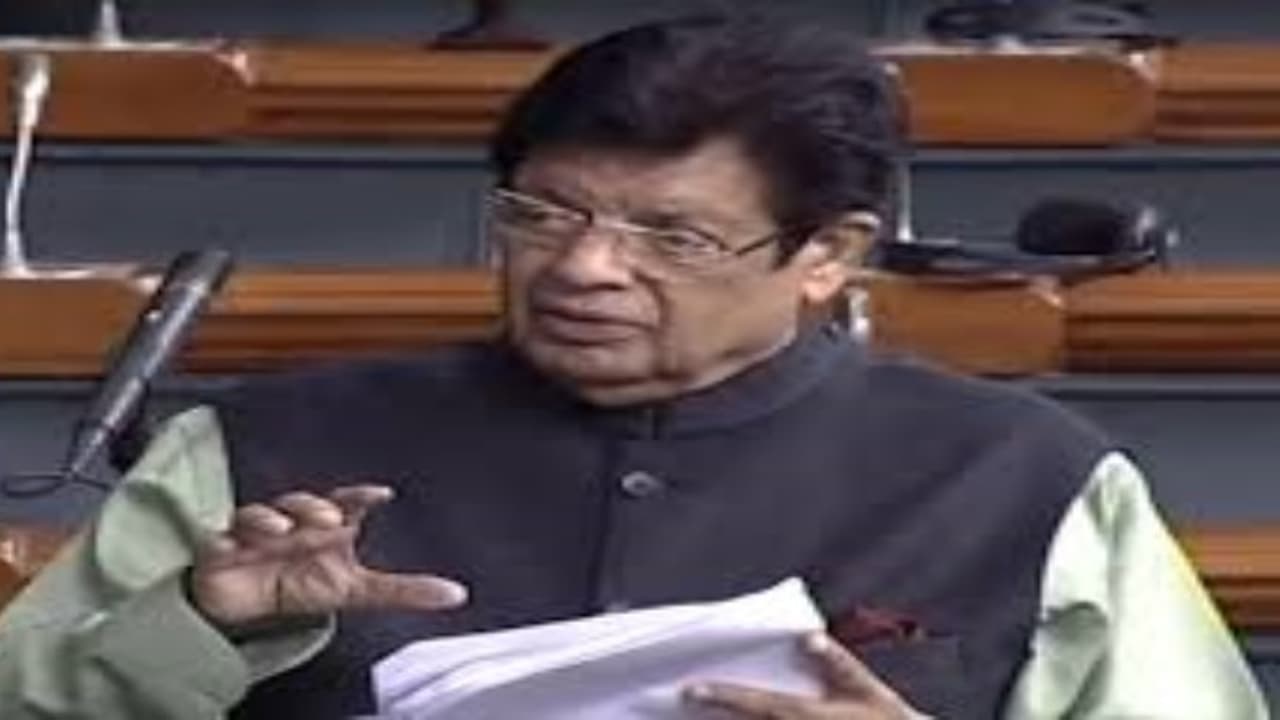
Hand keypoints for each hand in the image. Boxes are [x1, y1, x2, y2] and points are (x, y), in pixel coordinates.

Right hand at [189, 484, 466, 628]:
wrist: (249, 607)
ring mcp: (255, 532)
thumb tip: (457, 595)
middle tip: (329, 519)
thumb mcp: (357, 591)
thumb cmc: (305, 584)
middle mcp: (293, 522)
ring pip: (260, 514)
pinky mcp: (220, 548)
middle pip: (303, 504)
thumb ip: (404, 591)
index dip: (362, 496)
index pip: (347, 503)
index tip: (381, 495)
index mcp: (328, 526)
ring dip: (270, 517)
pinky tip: (233, 545)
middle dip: (314, 507)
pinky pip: (218, 539)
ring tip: (282, 529)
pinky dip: (225, 540)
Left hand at [685, 632, 930, 719]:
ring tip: (688, 717)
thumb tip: (809, 637)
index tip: (690, 689)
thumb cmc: (883, 719)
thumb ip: (837, 661)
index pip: (759, 705)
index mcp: (808, 717)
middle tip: (678, 705)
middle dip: (712, 719)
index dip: (724, 696)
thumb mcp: (865, 688)